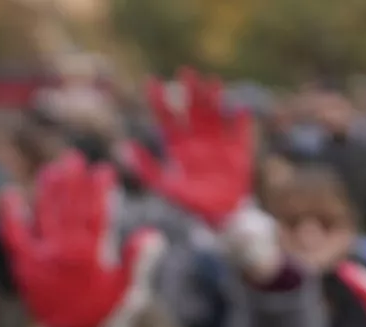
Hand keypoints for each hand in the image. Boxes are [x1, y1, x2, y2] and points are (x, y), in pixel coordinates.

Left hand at [0, 152, 162, 326]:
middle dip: (72, 181)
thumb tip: (153, 234)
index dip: (99, 189)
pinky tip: (12, 194)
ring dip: (48, 189)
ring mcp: (41, 257)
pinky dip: (11, 214)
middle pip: (68, 207)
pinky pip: (14, 235)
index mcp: (91, 257)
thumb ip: (140, 260)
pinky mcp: (24, 265)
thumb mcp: (131, 290)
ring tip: (54, 168)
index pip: (96, 213)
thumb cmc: (110, 312)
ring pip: (43, 215)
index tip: (103, 169)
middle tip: (75, 158)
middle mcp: (63, 253)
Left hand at [126, 69, 252, 228]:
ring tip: (212, 81)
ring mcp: (219, 144)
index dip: (158, 101)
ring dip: (213, 99)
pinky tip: (240, 109)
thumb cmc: (191, 202)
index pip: (167, 119)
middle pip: (193, 110)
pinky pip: (240, 133)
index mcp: (179, 147)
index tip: (150, 82)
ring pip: (215, 115)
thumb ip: (146, 168)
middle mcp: (198, 141)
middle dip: (190, 91)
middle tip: (186, 71)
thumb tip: (124, 147)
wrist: (220, 216)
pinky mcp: (238, 152)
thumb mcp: (164, 186)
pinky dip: (241, 122)